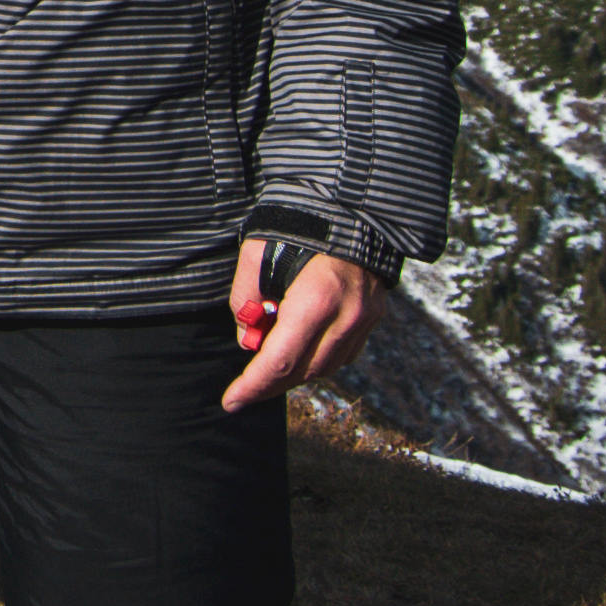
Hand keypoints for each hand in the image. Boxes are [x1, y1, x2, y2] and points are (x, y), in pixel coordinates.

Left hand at [221, 240, 378, 410]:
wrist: (352, 203)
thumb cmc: (298, 223)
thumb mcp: (256, 252)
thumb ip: (246, 297)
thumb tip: (248, 338)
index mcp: (316, 300)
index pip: (281, 360)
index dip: (253, 386)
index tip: (231, 402)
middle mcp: (347, 317)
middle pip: (305, 372)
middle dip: (271, 385)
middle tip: (243, 392)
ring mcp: (365, 319)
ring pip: (327, 367)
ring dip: (295, 373)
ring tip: (266, 369)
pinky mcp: (374, 316)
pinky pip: (344, 353)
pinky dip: (318, 359)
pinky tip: (298, 350)